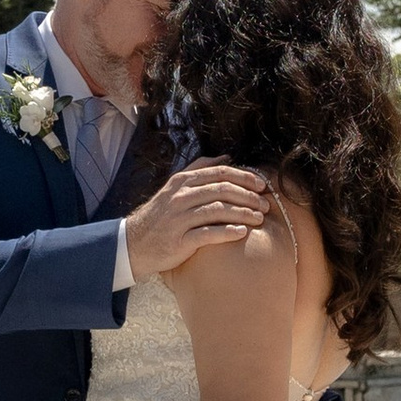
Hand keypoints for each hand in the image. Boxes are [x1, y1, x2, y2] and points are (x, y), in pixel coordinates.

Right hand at [123, 160, 275, 279]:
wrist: (134, 242)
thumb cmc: (161, 215)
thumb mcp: (176, 187)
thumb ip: (200, 169)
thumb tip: (227, 157)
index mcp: (183, 181)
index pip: (219, 173)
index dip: (244, 178)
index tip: (262, 185)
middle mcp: (181, 197)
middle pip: (221, 190)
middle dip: (248, 196)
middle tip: (266, 205)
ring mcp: (179, 218)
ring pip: (217, 210)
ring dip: (243, 213)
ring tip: (260, 219)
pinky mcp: (179, 240)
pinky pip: (207, 233)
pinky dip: (227, 232)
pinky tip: (242, 233)